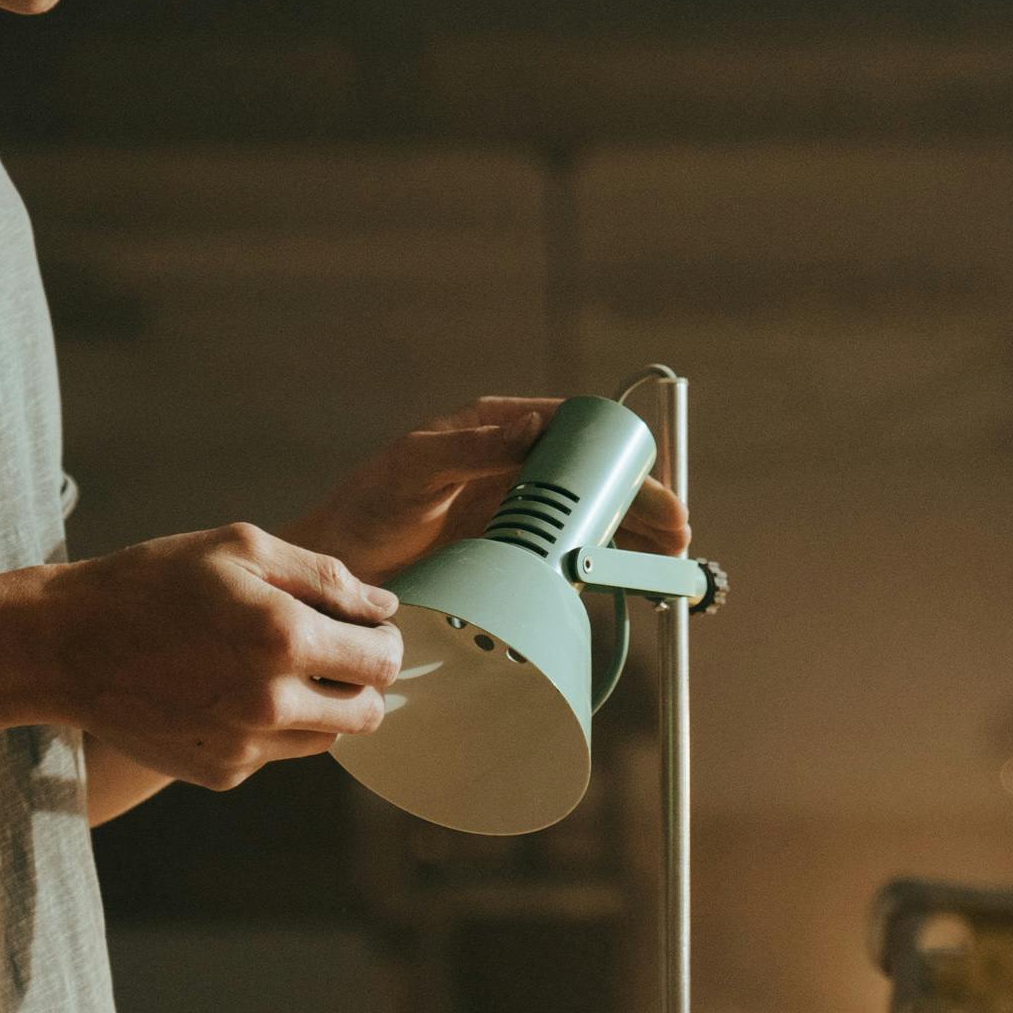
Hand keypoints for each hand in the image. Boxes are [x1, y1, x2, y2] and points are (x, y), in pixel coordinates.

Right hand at [37, 523, 402, 789]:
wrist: (66, 647)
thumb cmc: (154, 583)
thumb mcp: (240, 548)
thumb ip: (324, 577)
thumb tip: (382, 606)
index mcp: (285, 639)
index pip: (383, 662)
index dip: (384, 641)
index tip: (365, 628)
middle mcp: (273, 703)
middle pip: (367, 712)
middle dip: (362, 680)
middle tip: (332, 650)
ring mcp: (246, 746)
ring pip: (326, 738)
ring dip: (320, 706)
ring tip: (273, 666)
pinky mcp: (221, 772)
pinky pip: (276, 753)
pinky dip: (271, 726)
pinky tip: (227, 690)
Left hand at [291, 396, 690, 581]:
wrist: (337, 573)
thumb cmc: (364, 510)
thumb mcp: (414, 469)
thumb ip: (471, 447)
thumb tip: (532, 428)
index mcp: (494, 430)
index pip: (572, 429)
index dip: (614, 452)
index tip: (645, 476)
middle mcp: (511, 467)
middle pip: (591, 480)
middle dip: (637, 503)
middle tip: (674, 532)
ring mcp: (513, 513)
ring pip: (588, 519)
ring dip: (629, 539)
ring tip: (667, 563)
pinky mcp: (510, 554)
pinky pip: (568, 555)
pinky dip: (601, 567)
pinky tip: (627, 584)